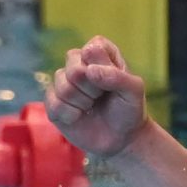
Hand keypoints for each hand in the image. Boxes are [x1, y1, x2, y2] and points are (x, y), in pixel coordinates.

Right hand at [45, 35, 147, 159]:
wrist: (121, 139)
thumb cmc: (128, 109)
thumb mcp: (134, 91)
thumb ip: (117, 76)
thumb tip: (89, 70)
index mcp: (100, 53)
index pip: (93, 48)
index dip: (103, 68)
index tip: (113, 81)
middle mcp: (79, 63)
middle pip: (74, 68)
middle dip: (91, 88)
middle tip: (101, 96)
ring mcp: (64, 82)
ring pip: (62, 85)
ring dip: (81, 101)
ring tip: (91, 106)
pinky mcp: (54, 102)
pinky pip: (53, 103)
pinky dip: (70, 114)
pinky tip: (79, 116)